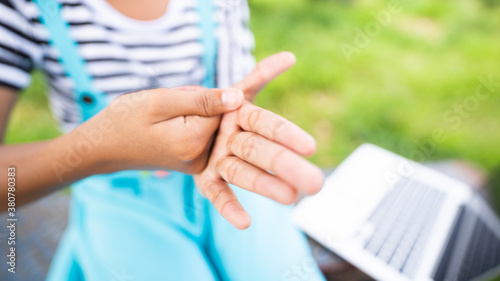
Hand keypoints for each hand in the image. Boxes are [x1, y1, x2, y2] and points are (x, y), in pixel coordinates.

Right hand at [78, 86, 243, 173]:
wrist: (103, 147)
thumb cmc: (126, 119)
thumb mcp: (161, 100)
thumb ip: (203, 99)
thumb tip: (239, 97)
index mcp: (194, 141)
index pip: (224, 108)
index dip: (204, 95)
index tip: (182, 97)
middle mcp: (200, 159)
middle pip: (220, 118)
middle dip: (201, 105)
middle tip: (170, 107)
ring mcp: (197, 166)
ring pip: (212, 126)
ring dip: (195, 114)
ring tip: (166, 118)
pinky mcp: (194, 165)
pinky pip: (204, 136)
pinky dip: (192, 125)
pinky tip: (170, 126)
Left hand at [194, 53, 324, 228]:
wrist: (165, 124)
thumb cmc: (193, 106)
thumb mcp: (209, 93)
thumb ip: (237, 86)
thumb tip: (258, 79)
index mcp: (237, 114)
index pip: (265, 123)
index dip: (285, 133)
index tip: (309, 147)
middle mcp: (233, 139)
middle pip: (260, 151)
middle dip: (285, 165)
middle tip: (315, 184)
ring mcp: (221, 160)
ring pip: (244, 173)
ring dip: (267, 186)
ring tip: (290, 199)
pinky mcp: (208, 179)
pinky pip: (219, 194)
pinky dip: (230, 208)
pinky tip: (243, 223)